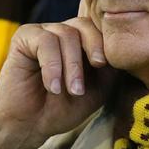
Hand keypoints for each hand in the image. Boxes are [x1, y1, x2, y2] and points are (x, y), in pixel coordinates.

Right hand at [0, 15, 113, 148]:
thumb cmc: (64, 108)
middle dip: (93, 48)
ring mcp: (43, 32)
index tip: (104, 64)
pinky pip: (44, 41)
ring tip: (72, 91)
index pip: (100, 26)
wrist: (31, 124)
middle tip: (96, 70)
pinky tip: (53, 87)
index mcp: (82, 41)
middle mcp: (63, 32)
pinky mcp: (24, 37)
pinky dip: (52, 67)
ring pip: (66, 35)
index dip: (106, 41)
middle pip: (85, 25)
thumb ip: (111, 66)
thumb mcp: (99, 88)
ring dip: (72, 66)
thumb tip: (123, 48)